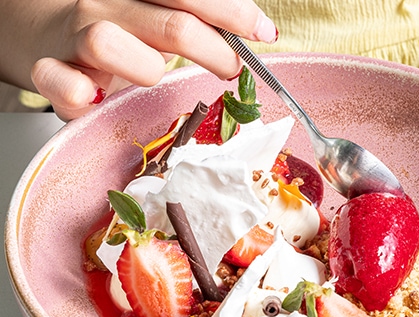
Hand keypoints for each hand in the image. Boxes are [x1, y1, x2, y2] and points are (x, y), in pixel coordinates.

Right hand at [14, 0, 277, 119]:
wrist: (46, 34)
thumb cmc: (120, 31)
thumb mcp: (157, 16)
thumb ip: (196, 20)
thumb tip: (256, 32)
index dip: (232, 13)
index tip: (264, 33)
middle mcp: (106, 7)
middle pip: (168, 23)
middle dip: (212, 48)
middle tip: (233, 69)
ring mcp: (74, 39)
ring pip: (107, 42)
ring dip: (145, 66)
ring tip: (157, 77)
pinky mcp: (50, 72)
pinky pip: (55, 78)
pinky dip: (72, 90)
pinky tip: (92, 97)